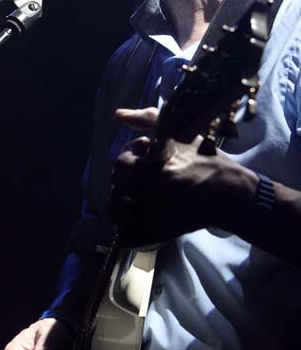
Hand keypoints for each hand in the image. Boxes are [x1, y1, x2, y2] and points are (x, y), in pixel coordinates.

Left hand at [109, 108, 257, 246]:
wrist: (231, 194)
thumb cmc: (206, 158)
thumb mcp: (180, 131)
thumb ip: (145, 118)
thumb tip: (118, 114)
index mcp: (157, 169)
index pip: (120, 164)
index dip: (129, 153)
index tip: (145, 150)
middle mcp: (153, 196)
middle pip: (116, 187)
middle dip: (125, 175)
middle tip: (143, 169)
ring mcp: (155, 218)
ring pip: (116, 212)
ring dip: (122, 199)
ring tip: (138, 190)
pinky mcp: (160, 234)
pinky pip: (127, 235)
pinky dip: (127, 225)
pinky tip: (139, 211)